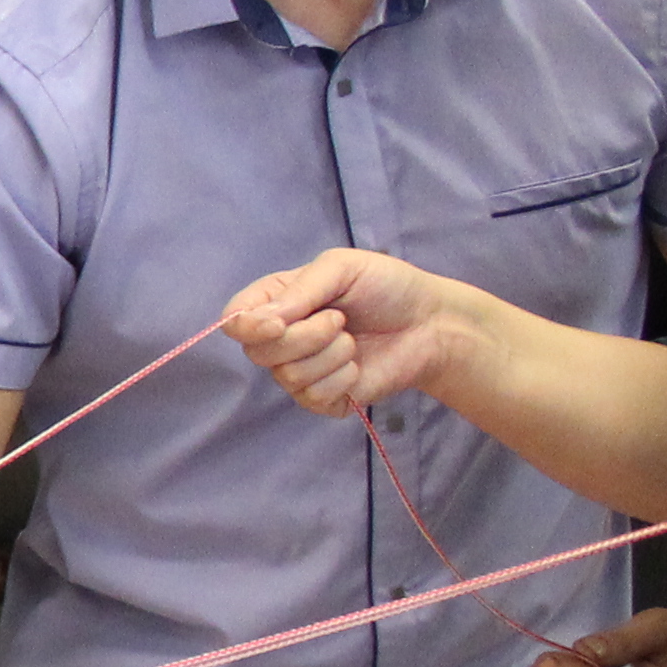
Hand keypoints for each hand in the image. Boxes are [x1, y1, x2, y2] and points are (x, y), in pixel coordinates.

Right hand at [223, 247, 467, 420]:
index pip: (234, 321)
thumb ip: (300, 289)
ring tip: (354, 342)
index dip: (247, 326)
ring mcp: (299, 371)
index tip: (278, 323)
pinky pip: (312, 397)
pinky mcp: (321, 398)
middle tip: (340, 321)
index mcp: (276, 303)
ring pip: (287, 376)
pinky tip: (358, 366)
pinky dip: (341, 379)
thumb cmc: (387, 287)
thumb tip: (263, 321)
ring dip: (330, 356)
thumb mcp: (342, 268)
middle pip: (258, 352)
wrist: (432, 324)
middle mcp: (279, 339)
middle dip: (304, 337)